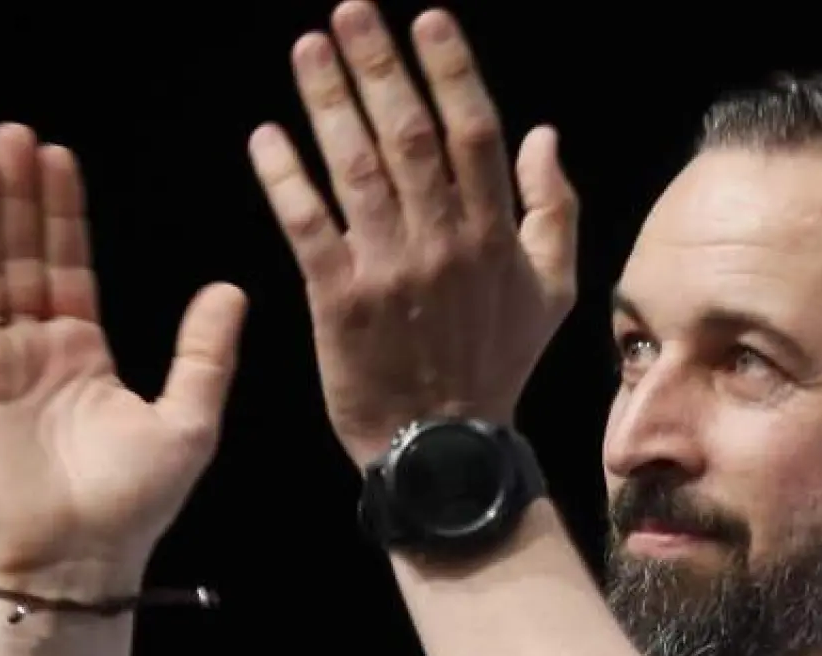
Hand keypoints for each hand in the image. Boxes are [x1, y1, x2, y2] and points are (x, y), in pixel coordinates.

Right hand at [0, 124, 246, 595]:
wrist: (83, 554)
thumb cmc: (137, 498)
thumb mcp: (189, 416)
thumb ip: (205, 351)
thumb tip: (231, 289)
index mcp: (84, 352)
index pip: (69, 264)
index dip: (63, 212)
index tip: (58, 156)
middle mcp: (34, 350)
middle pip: (21, 255)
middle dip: (17, 195)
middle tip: (12, 133)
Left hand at [249, 1, 577, 466]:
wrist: (446, 446)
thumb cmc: (496, 363)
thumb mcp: (554, 291)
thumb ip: (555, 210)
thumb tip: (543, 134)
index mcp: (495, 236)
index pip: (474, 134)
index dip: (450, 71)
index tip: (427, 19)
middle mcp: (443, 243)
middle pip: (410, 136)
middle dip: (380, 65)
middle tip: (352, 11)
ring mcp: (388, 271)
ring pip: (357, 170)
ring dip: (329, 103)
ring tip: (309, 48)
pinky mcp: (337, 300)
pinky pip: (307, 228)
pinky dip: (285, 180)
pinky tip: (265, 135)